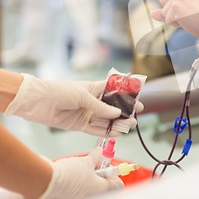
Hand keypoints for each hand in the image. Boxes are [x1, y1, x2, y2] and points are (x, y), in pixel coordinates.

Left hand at [5, 74, 143, 135]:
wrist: (36, 102)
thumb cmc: (59, 91)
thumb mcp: (82, 96)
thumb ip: (100, 107)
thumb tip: (117, 114)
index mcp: (95, 89)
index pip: (115, 91)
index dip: (127, 95)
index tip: (138, 100)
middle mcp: (92, 101)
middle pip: (112, 108)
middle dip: (124, 112)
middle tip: (135, 116)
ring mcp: (87, 113)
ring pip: (106, 120)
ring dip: (117, 123)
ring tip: (129, 125)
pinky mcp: (80, 125)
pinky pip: (96, 130)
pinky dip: (106, 132)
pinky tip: (116, 133)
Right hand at [40, 147, 123, 198]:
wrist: (43, 181)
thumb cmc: (67, 175)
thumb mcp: (87, 161)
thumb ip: (97, 156)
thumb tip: (101, 151)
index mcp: (101, 190)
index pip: (118, 185)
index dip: (115, 173)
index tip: (108, 164)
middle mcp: (92, 196)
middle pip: (103, 184)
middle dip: (99, 172)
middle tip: (94, 162)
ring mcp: (79, 197)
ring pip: (90, 185)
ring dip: (87, 175)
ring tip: (80, 166)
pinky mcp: (68, 196)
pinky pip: (78, 187)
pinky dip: (77, 179)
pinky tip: (70, 171)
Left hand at [151, 0, 198, 38]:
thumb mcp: (183, 13)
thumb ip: (166, 12)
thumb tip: (151, 13)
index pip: (165, 0)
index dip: (174, 9)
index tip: (191, 10)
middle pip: (163, 6)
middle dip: (174, 15)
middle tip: (192, 15)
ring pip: (165, 14)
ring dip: (176, 20)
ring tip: (191, 18)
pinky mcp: (177, 6)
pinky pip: (169, 20)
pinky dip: (177, 24)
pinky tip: (189, 20)